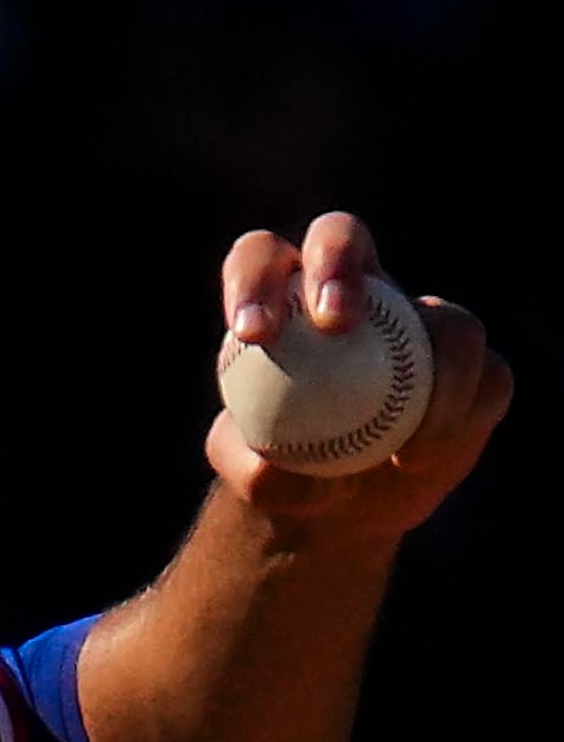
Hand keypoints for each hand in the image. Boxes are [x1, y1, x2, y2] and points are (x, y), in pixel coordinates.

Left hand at [210, 212, 513, 545]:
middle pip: (342, 236)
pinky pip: (488, 377)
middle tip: (333, 323)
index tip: (256, 333)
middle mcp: (355, 292)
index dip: (254, 279)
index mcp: (283, 300)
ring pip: (448, 319)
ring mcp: (422, 325)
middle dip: (337, 262)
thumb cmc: (282, 477)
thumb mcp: (258, 482)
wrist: (338, 506)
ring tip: (396, 449)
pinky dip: (457, 417)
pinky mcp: (477, 370)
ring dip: (438, 376)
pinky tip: (415, 459)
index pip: (261, 259)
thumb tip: (272, 464)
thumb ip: (257, 467)